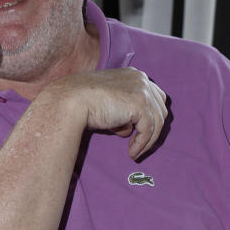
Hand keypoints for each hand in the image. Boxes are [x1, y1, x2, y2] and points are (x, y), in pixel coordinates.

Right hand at [45, 68, 167, 158]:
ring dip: (147, 141)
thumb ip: (123, 113)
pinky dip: (142, 144)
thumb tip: (129, 130)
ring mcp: (142, 90)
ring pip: (157, 121)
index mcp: (134, 75)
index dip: (152, 116)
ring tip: (135, 153)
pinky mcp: (140, 104)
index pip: (155, 96)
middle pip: (160, 108)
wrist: (69, 101)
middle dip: (153, 129)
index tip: (144, 133)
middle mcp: (141, 79)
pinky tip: (132, 153)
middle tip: (141, 145)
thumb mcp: (109, 105)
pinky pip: (148, 130)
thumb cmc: (82, 103)